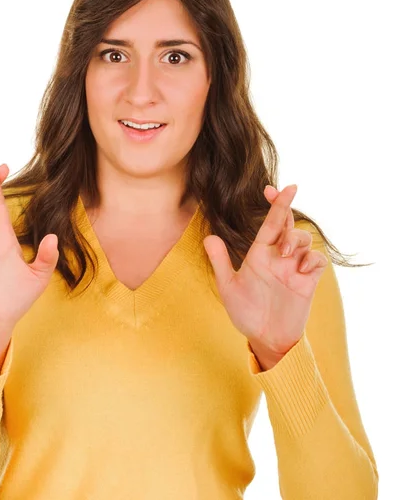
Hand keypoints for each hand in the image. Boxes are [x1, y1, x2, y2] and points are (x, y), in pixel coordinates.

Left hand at [203, 184, 327, 362]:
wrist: (265, 339)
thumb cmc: (246, 313)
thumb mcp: (229, 286)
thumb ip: (221, 261)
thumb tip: (209, 237)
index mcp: (260, 254)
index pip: (270, 223)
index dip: (275, 204)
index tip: (274, 188)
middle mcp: (278, 257)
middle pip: (289, 225)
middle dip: (287, 216)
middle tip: (276, 232)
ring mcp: (294, 268)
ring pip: (304, 239)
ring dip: (295, 240)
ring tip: (283, 256)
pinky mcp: (307, 282)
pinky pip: (317, 260)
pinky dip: (311, 260)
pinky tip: (300, 271)